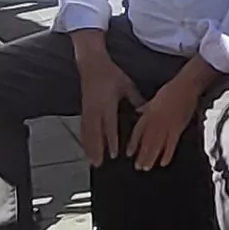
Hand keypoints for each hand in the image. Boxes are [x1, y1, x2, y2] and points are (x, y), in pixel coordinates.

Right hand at [72, 37, 145, 166]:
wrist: (92, 64)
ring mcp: (87, 110)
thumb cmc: (111, 74)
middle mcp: (95, 109)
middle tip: (99, 164)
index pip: (109, 126)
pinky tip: (85, 146)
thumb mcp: (126, 85)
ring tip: (91, 161)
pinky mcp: (83, 109)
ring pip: (87, 133)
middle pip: (95, 134)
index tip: (113, 154)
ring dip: (89, 148)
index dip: (111, 141)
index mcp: (107, 104)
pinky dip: (84, 139)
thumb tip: (145, 111)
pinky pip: (83, 127)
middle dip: (97, 150)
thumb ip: (136, 99)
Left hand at [127, 61, 217, 170]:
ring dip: (151, 157)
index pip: (139, 132)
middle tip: (138, 166)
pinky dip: (167, 154)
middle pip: (146, 142)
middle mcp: (155, 122)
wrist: (186, 87)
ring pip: (156, 145)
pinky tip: (163, 163)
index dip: (133, 143)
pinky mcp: (178, 129)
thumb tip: (138, 110)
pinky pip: (171, 144)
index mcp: (149, 114)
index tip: (129, 153)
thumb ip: (146, 107)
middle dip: (142, 155)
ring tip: (146, 167)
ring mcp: (166, 126)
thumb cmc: (171, 90)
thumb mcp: (154, 98)